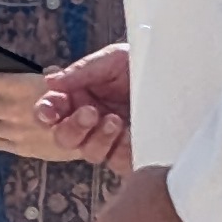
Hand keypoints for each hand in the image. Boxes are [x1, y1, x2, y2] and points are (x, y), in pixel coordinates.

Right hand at [34, 40, 131, 167]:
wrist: (177, 72)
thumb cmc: (140, 64)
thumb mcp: (112, 59)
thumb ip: (82, 71)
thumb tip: (51, 82)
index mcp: (77, 98)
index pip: (50, 111)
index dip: (45, 113)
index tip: (49, 112)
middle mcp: (90, 122)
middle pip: (65, 139)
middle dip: (73, 127)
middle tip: (91, 112)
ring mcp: (111, 140)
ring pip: (90, 153)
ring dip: (98, 139)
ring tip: (115, 121)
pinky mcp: (132, 152)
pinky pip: (119, 162)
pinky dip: (121, 151)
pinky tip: (130, 135)